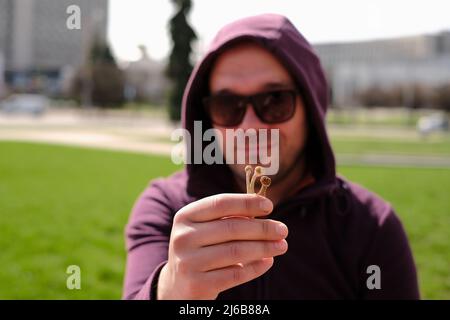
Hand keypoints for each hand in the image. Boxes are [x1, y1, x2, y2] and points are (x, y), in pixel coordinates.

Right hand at [157, 193, 287, 299]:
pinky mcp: (197, 284)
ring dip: (264, 248)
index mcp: (185, 216)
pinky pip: (235, 275)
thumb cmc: (201, 249)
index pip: (220, 203)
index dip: (247, 203)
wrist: (179, 286)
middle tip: (283, 230)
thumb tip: (264, 212)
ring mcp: (188, 262)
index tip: (269, 206)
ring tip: (282, 245)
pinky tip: (268, 262)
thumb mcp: (206, 229)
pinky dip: (256, 268)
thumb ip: (230, 219)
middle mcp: (183, 237)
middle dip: (262, 228)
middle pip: (231, 228)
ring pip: (236, 252)